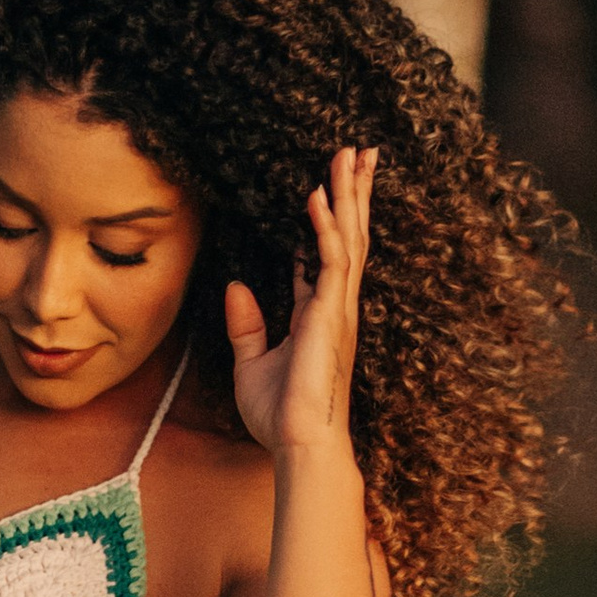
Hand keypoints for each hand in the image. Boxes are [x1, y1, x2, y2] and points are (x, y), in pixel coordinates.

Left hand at [228, 146, 374, 457]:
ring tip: (350, 155)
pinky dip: (325, 227)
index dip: (327, 220)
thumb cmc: (282, 415)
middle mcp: (335, 305)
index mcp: (318, 314)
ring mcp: (338, 308)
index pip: (324, 255)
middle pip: (348, 235)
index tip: (329, 188)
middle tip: (360, 151)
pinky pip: (332, 261)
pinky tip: (318, 197)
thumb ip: (246, 326)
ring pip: (348, 237)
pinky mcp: (331, 315)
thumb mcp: (253, 363)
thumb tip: (236, 288)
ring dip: (347, 195)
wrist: (299, 444)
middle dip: (354, 192)